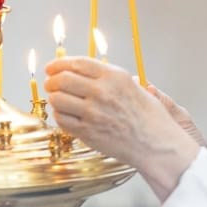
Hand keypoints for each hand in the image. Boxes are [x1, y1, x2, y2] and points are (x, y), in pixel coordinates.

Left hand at [44, 57, 199, 201]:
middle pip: (62, 79)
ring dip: (54, 98)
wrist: (156, 144)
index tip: (51, 67)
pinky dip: (59, 116)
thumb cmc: (149, 117)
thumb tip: (82, 71)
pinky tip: (66, 115)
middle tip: (50, 84)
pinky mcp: (88, 132)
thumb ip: (108, 77)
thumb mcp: (133, 86)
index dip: (59, 63)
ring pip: (57, 99)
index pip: (77, 63)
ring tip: (58, 100)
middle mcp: (102, 92)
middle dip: (51, 80)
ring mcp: (93, 113)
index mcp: (114, 77)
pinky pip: (62, 120)